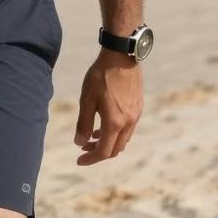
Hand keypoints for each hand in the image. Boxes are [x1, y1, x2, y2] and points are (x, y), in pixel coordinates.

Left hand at [74, 49, 142, 163]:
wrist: (121, 56)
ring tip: (91, 134)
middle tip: (83, 148)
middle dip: (98, 152)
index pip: (103, 151)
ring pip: (123, 139)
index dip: (90, 159)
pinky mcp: (138, 107)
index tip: (79, 161)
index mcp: (115, 123)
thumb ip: (83, 123)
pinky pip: (128, 128)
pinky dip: (116, 132)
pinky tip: (104, 121)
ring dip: (107, 141)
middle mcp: (128, 123)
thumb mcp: (86, 99)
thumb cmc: (101, 76)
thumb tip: (79, 143)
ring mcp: (135, 115)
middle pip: (115, 149)